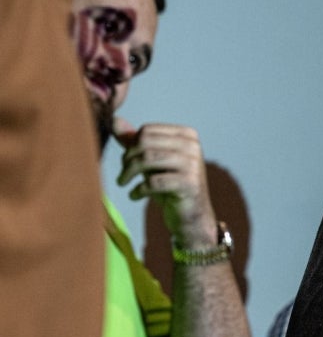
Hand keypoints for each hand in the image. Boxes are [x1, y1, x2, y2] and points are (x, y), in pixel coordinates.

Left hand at [114, 117, 217, 248]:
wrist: (192, 216)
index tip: (126, 162)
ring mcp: (193, 165)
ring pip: (147, 160)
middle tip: (122, 175)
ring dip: (128, 173)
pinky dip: (138, 190)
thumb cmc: (170, 186)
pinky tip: (135, 195)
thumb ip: (135, 142)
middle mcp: (193, 146)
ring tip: (123, 183)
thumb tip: (114, 121)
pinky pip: (153, 182)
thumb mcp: (152, 162)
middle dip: (128, 159)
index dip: (130, 146)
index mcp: (187, 135)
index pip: (147, 131)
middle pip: (145, 143)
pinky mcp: (189, 184)